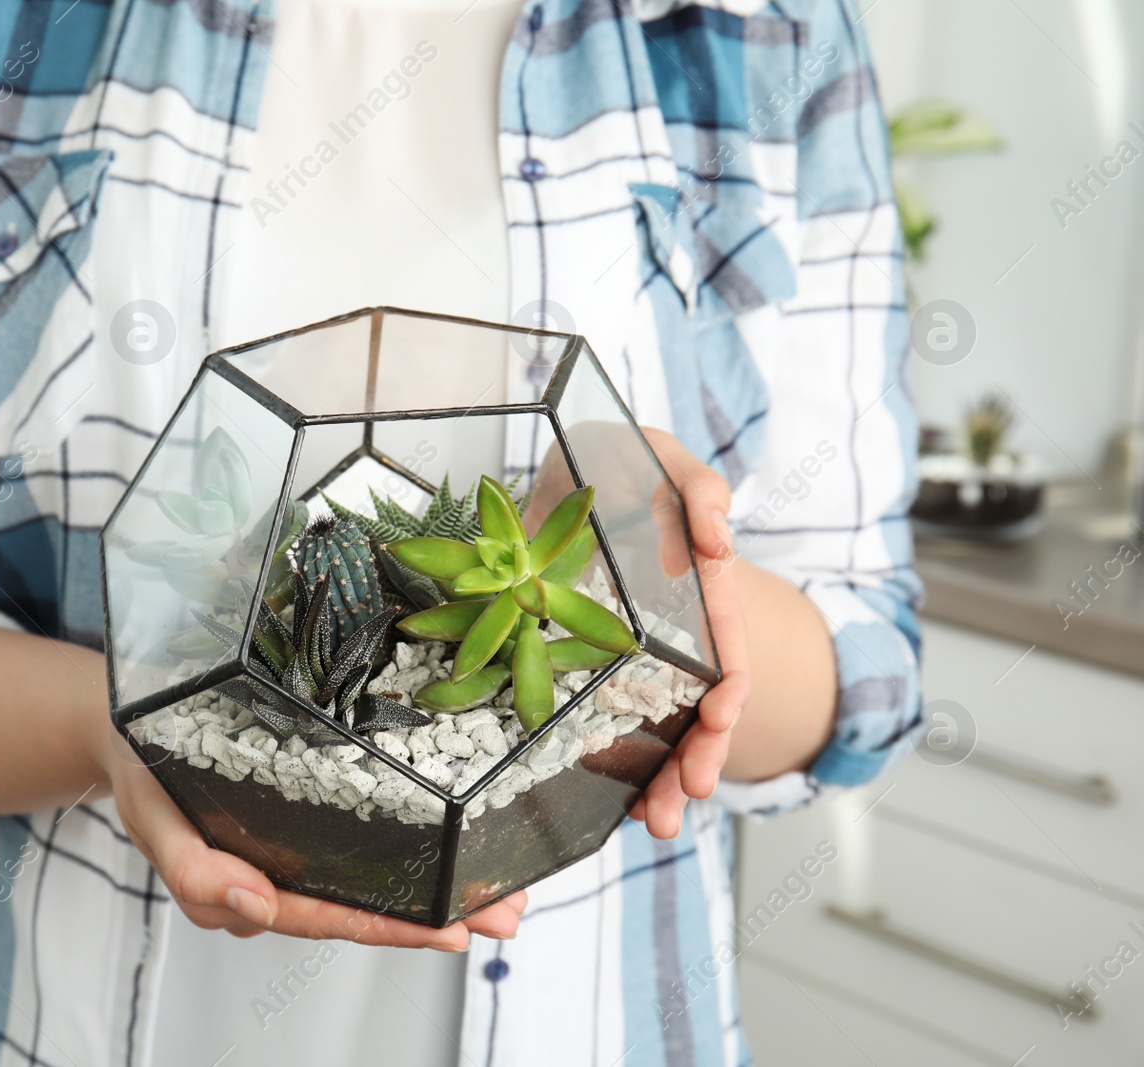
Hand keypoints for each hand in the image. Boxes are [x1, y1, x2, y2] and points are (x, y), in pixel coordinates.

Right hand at [89, 710, 528, 949]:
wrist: (127, 728)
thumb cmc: (143, 772)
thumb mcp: (151, 817)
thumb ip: (194, 873)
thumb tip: (256, 909)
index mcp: (246, 885)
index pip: (325, 915)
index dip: (388, 926)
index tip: (449, 931)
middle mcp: (279, 874)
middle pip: (362, 906)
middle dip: (437, 916)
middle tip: (505, 913)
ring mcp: (295, 848)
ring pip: (369, 879)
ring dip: (435, 887)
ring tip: (499, 889)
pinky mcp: (307, 813)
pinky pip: (361, 841)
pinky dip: (411, 846)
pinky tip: (451, 845)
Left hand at [625, 427, 749, 838]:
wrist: (566, 475)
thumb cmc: (622, 465)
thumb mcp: (659, 459)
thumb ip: (696, 489)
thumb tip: (717, 539)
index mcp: (697, 596)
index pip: (727, 649)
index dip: (729, 686)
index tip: (723, 716)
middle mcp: (670, 639)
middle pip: (700, 709)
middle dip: (701, 756)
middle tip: (692, 795)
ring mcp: (630, 662)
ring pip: (657, 732)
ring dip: (664, 781)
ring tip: (659, 824)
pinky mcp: (585, 671)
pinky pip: (604, 729)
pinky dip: (615, 770)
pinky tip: (616, 807)